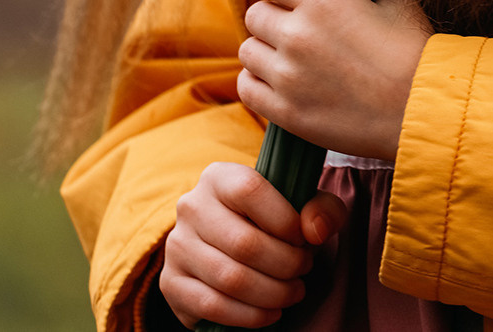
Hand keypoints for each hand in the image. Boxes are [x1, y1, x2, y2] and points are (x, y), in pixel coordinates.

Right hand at [159, 161, 345, 327]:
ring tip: (293, 292)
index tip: (304, 238)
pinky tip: (271, 312)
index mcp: (219, 176)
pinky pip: (212, 306)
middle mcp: (191, 206)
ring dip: (271, 293)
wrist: (234, 245)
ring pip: (229, 278)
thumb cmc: (273, 219)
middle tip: (304, 270)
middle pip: (243, 242)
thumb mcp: (302, 204)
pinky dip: (249, 316)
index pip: (250, 190)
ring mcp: (177, 246)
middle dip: (285, 264)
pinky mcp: (171, 283)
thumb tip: (315, 230)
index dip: (285, 219)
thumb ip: (322, 208)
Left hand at [238, 0, 433, 161]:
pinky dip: (258, 82)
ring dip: (264, 51)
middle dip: (272, 18)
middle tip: (294, 30)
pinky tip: (279, 83)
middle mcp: (296, 33)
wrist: (421, 110)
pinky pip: (247, 88)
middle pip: (254, 14)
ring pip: (247, 51)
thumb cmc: (413, 52)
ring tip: (288, 59)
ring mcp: (287, 75)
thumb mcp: (397, 1)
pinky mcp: (286, 111)